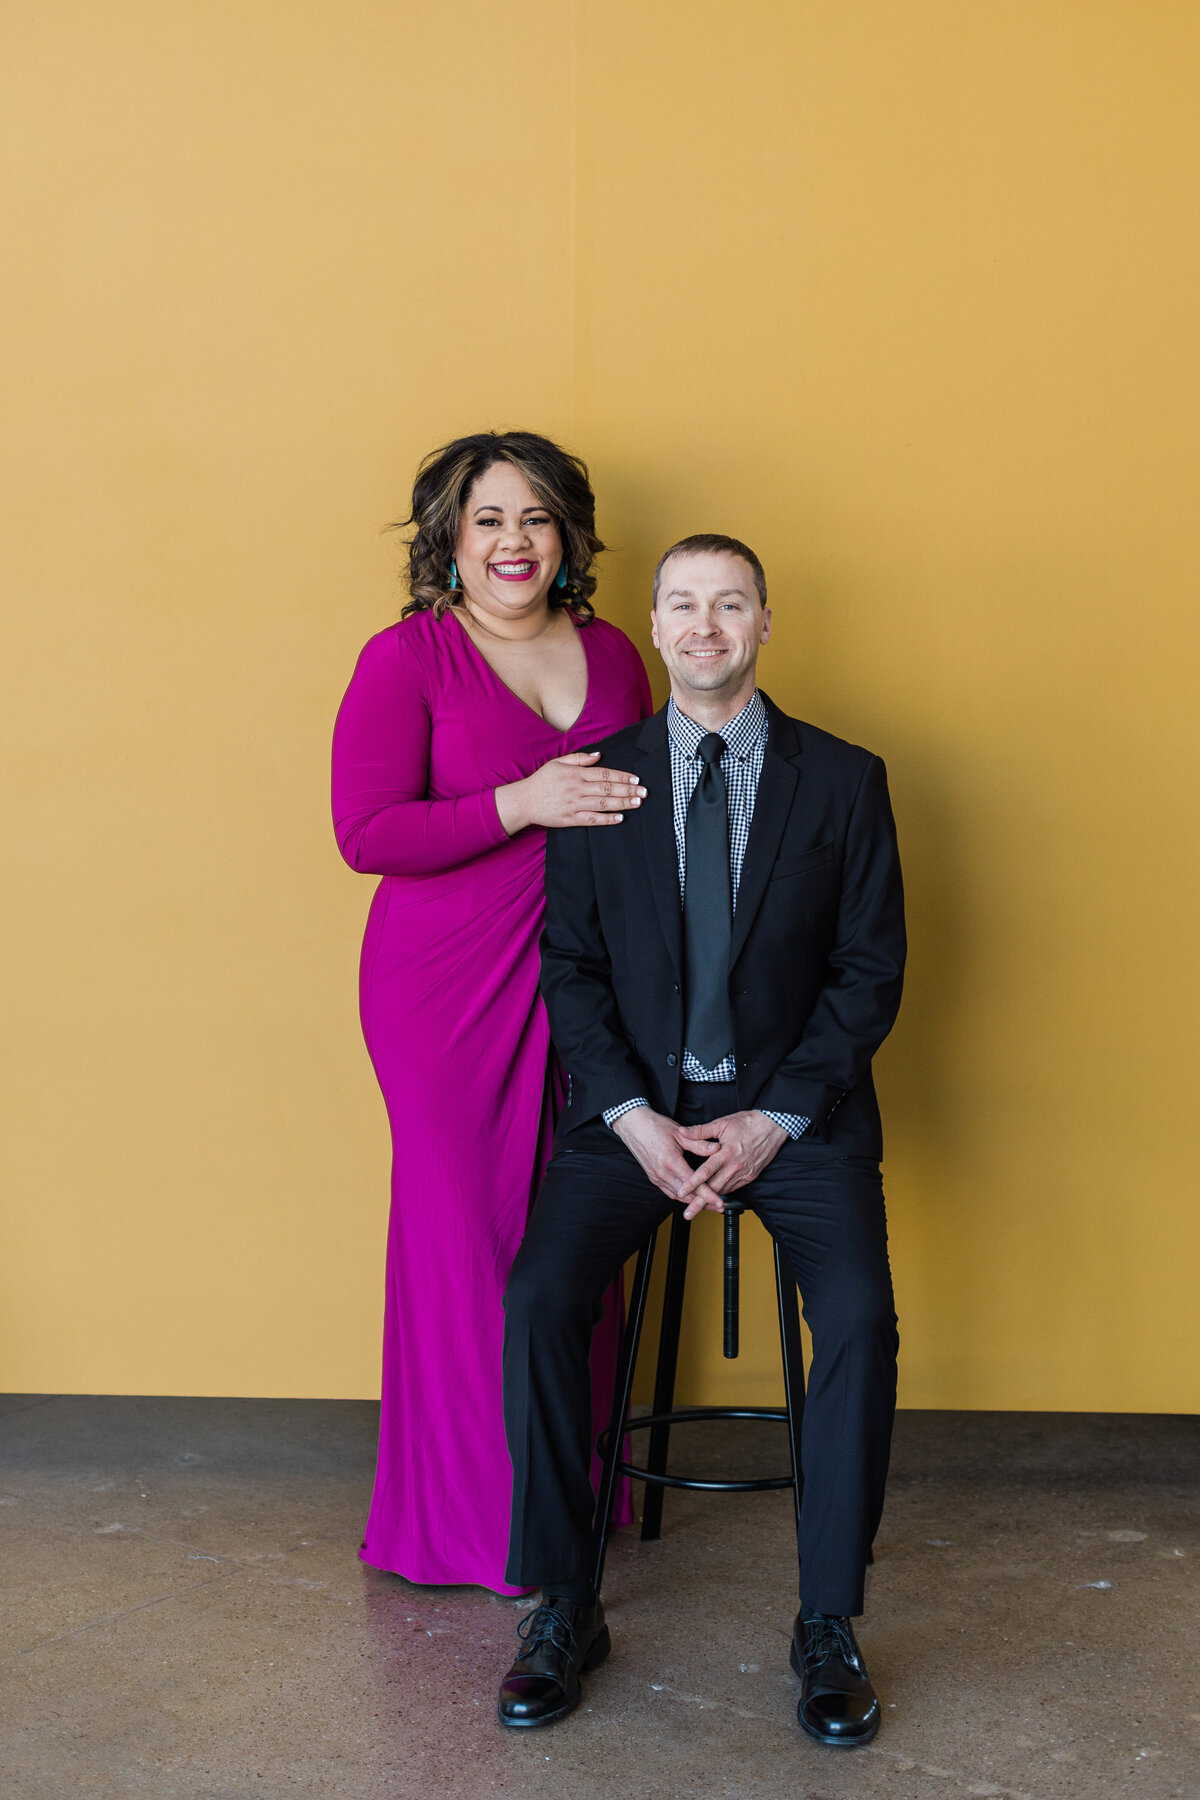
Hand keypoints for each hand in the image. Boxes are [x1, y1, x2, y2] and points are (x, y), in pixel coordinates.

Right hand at [495, 752, 645, 834]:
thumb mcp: (557, 762)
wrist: (524, 801)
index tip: (635, 779)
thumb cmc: (542, 781)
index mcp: (575, 774)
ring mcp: (574, 805)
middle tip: (644, 791)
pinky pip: (592, 819)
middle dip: (628, 790)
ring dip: (622, 803)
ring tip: (637, 802)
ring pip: (603, 804)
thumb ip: (579, 758)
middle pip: (607, 789)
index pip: (604, 774)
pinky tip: (620, 818)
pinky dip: (607, 819)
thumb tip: (598, 755)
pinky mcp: (570, 819)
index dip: (622, 776)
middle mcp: (577, 789)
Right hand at [611, 1107, 725, 1218]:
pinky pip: (669, 1192)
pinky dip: (682, 1197)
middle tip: (719, 1206)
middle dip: (703, 1203)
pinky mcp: (653, 1178)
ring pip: (677, 1196)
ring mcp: (656, 1177)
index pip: (693, 1183)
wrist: (633, 1126)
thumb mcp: (680, 1133)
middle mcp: (662, 1173)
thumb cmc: (655, 1127)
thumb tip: (716, 1149)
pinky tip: (691, 1197)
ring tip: (708, 1205)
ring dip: (693, 1202)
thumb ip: (699, 1143)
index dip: (707, 1194)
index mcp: (670, 1161)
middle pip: (686, 1195)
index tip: (719, 1201)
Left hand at [673, 1110, 787, 1197]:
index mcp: (726, 1153)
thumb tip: (682, 1132)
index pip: (706, 1172)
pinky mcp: (750, 1177)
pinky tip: (714, 1196)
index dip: (692, 1183)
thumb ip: (700, 1131)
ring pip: (723, 1191)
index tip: (681, 1192)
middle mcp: (735, 1167)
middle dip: (700, 1202)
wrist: (773, 1127)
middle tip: (688, 1214)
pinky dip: (722, 1193)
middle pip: (714, 1188)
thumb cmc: (747, 1123)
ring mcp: (744, 1174)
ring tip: (697, 1208)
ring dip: (710, 1200)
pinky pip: (733, 1188)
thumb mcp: (722, 1123)